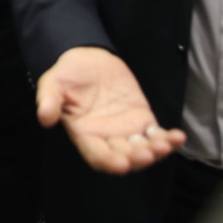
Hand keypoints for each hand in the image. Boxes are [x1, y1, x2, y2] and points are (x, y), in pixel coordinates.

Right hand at [37, 46, 185, 174]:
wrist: (88, 59)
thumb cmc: (68, 73)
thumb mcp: (53, 82)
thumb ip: (49, 99)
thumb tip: (44, 117)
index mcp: (84, 134)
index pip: (97, 155)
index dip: (108, 161)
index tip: (120, 164)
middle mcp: (107, 138)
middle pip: (124, 157)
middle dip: (136, 158)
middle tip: (146, 154)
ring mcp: (127, 131)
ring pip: (143, 150)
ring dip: (155, 151)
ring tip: (164, 145)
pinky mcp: (142, 119)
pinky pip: (157, 135)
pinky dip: (168, 139)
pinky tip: (177, 137)